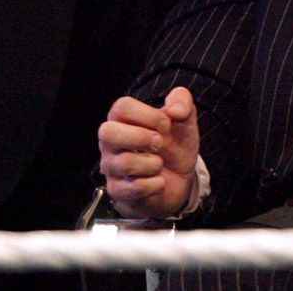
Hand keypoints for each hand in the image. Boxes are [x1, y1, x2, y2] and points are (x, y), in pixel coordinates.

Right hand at [98, 87, 200, 220]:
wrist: (180, 179)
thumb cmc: (174, 145)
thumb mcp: (184, 119)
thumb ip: (182, 101)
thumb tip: (174, 110)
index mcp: (122, 119)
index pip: (121, 107)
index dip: (148, 115)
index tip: (166, 124)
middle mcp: (110, 142)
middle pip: (108, 132)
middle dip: (141, 137)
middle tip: (159, 143)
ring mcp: (111, 167)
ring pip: (124, 163)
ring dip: (153, 164)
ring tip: (159, 163)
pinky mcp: (118, 191)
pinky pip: (133, 189)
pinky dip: (155, 185)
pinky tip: (159, 181)